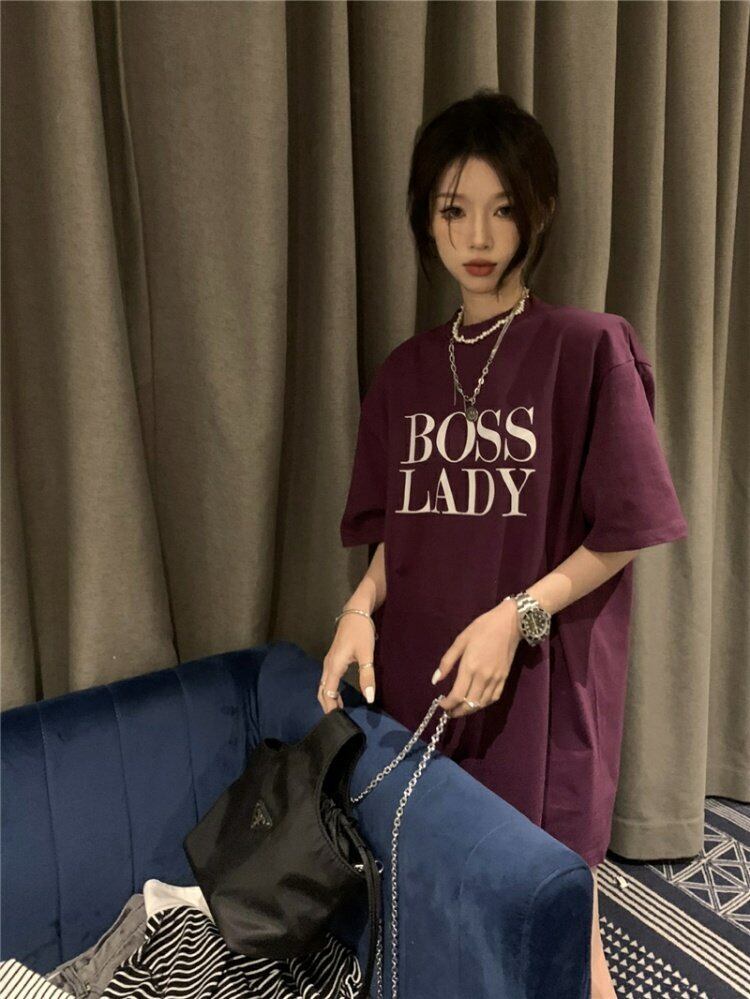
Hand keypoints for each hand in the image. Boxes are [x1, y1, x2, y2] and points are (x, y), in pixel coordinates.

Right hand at [317, 612, 376, 714]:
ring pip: (324, 685)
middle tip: (338, 720)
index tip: (337, 722)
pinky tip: (339, 696)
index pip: (328, 693)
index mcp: (334, 666)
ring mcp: (329, 662)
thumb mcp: (367, 654)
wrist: (356, 612)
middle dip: (327, 706)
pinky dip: (330, 691)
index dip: (330, 708)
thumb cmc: (361, 632)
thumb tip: (369, 698)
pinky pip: (327, 680)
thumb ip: (367, 676)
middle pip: (322, 691)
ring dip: (329, 699)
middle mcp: (328, 665)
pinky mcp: (333, 659)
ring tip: (339, 712)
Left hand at [433, 601, 521, 718]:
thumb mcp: (460, 640)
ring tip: (459, 709)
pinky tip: (476, 703)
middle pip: (469, 704)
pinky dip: (483, 704)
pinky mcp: (504, 679)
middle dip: (456, 711)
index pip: (457, 695)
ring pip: (481, 704)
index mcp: (470, 667)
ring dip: (469, 710)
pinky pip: (493, 698)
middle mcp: (483, 677)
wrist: (510, 624)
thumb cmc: (482, 628)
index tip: (441, 706)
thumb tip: (435, 680)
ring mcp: (495, 679)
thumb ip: (447, 662)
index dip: (447, 705)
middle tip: (448, 712)